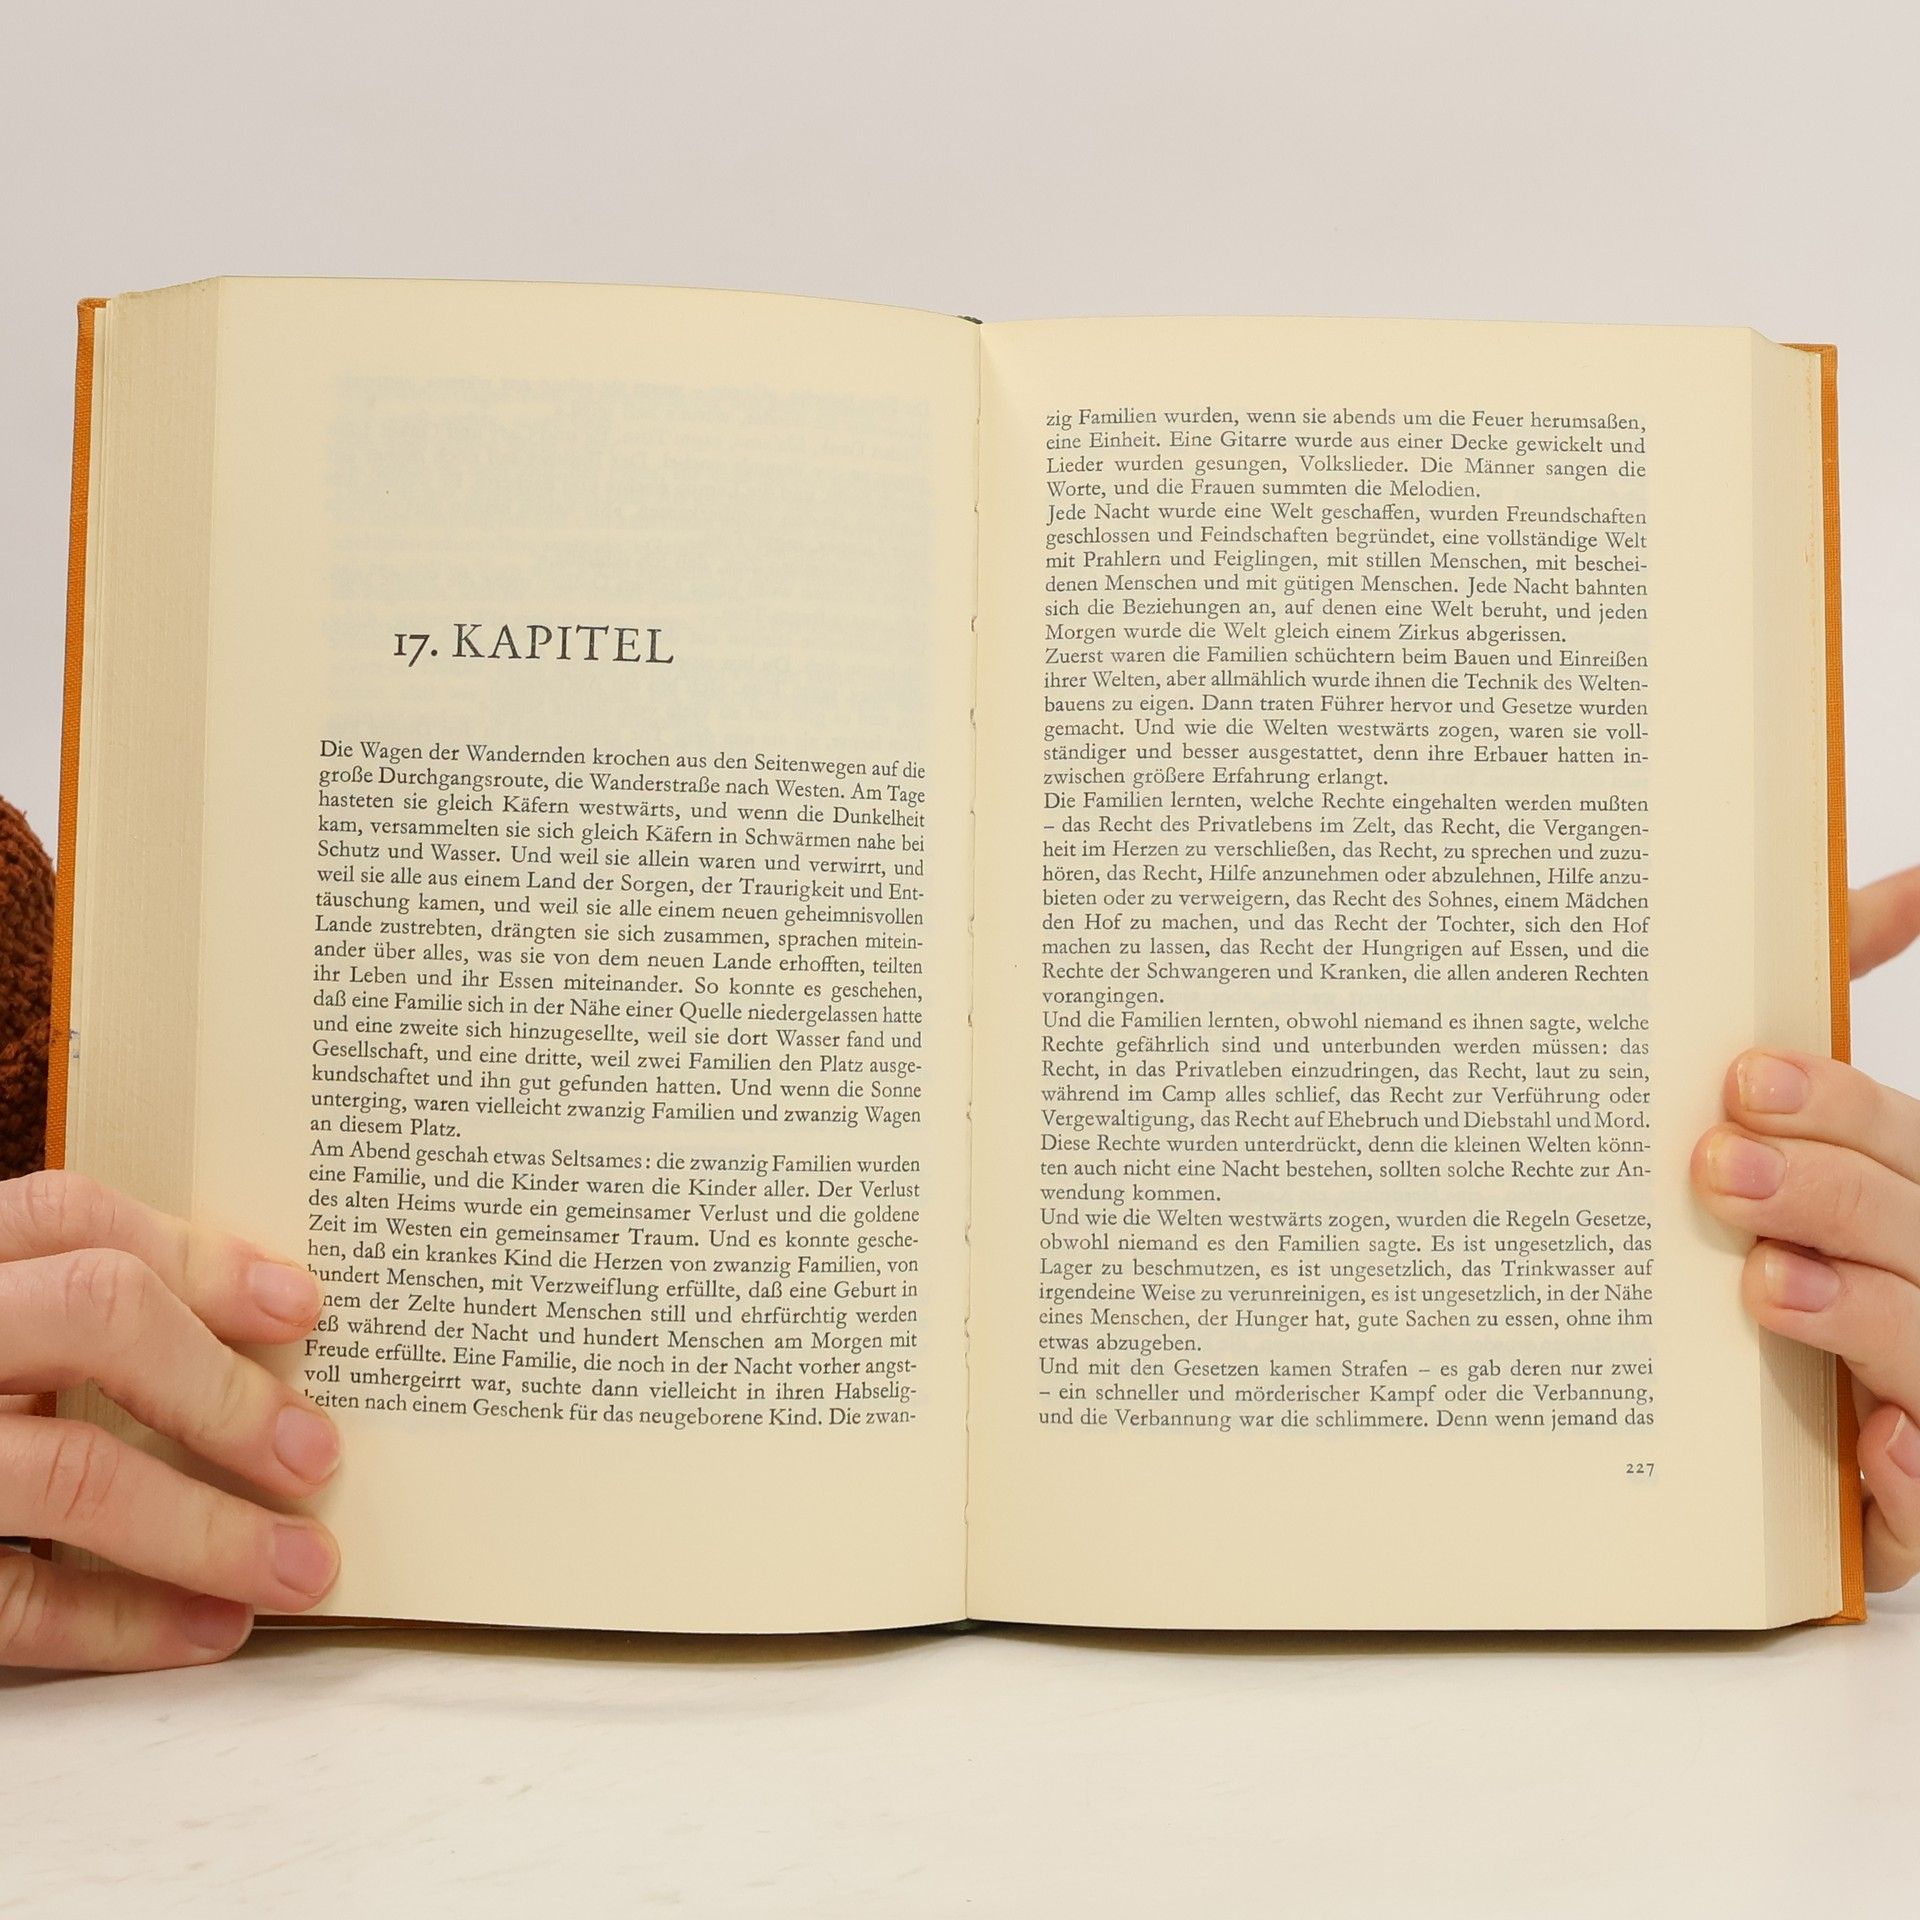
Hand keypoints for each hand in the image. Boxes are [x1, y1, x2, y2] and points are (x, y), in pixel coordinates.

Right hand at [0, 1171, 339, 1668]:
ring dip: (207, 1527)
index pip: (70, 1217)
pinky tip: (206, 1631)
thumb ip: (57, 1322)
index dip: (200, 1254)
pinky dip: (120, 1622)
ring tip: (301, 1565)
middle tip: (315, 1451)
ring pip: (69, 1469)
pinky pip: (7, 1601)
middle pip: (93, 1313)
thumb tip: (256, 1336)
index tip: (302, 1308)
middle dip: (221, 1386)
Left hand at [1693, 867, 1919, 1591]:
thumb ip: (1844, 1015)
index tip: (1744, 1078)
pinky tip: (1873, 1454)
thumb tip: (1909, 877)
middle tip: (1717, 1169)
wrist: (1830, 1439)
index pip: (1898, 1142)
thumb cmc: (1822, 1263)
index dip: (1839, 1107)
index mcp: (1903, 1203)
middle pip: (1912, 1234)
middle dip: (1827, 1197)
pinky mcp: (1915, 1515)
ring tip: (1766, 1288)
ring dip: (1859, 1318)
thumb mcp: (1828, 1147)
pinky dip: (1915, 1488)